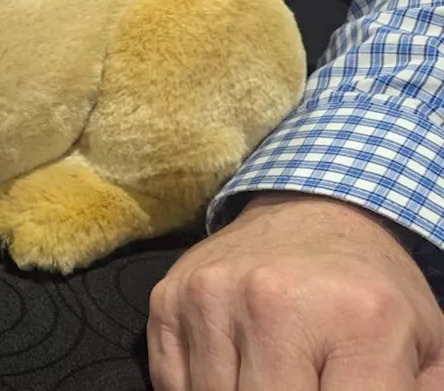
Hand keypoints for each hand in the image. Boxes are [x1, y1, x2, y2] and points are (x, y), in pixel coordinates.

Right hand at [148, 192, 443, 389]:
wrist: (308, 212)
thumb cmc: (368, 291)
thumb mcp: (425, 343)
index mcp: (359, 320)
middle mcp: (274, 303)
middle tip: (300, 388)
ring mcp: (211, 299)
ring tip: (274, 380)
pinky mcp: (168, 299)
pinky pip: (172, 385)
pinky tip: (234, 375)